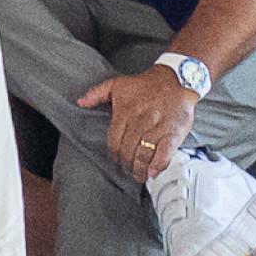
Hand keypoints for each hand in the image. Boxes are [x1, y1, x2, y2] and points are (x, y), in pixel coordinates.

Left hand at [78, 65, 197, 181]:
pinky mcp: (173, 132)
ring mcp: (157, 127)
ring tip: (137, 175)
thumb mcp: (117, 84)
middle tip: (127, 170)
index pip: (114, 139)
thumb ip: (96, 93)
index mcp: (125, 111)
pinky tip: (152, 172)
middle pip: (128, 150)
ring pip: (144, 154)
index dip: (113, 154)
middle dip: (126, 164)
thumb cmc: (145, 85)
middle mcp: (140, 120)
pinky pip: (164, 153)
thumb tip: (80, 102)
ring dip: (139, 169)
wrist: (174, 80)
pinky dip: (157, 165)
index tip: (115, 160)